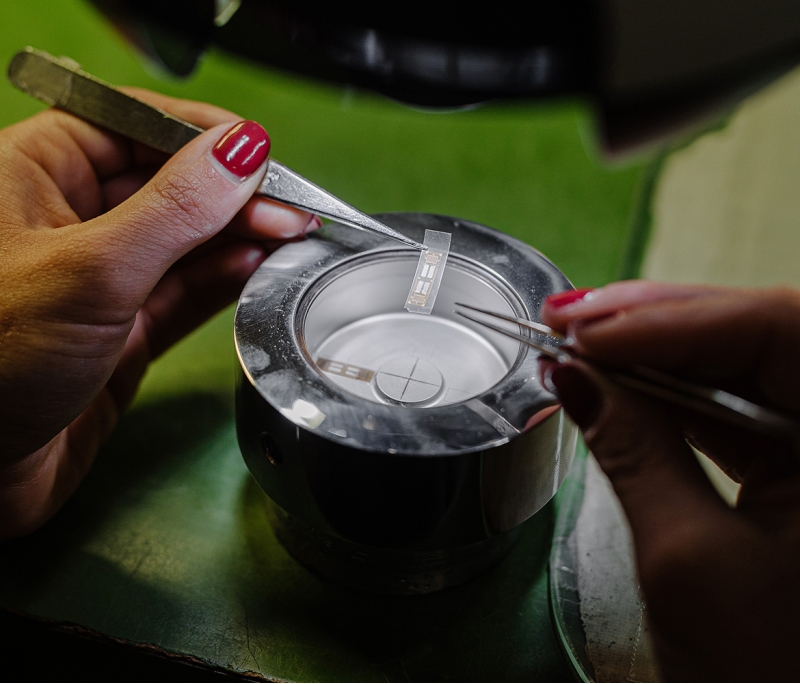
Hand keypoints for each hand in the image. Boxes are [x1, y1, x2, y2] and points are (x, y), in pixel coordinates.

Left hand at [0, 90, 317, 539]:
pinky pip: (188, 291)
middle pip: (173, 183)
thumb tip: (241, 151)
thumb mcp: (92, 269)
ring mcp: (104, 276)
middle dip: (235, 194)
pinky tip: (259, 265)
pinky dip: (227, 278)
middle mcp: (73, 218)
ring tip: (290, 237)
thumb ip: (175, 209)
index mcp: (38, 172)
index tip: (261, 154)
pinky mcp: (128, 328)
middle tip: (293, 210)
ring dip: (241, 236)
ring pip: (188, 240)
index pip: (136, 126)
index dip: (204, 137)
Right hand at [542, 281, 799, 680]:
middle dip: (656, 321)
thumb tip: (575, 378)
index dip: (675, 319)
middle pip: (757, 336)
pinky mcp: (796, 466)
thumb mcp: (686, 559)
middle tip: (570, 318)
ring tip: (578, 340)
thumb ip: (631, 452)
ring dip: (653, 350)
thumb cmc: (766, 676)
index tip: (586, 329)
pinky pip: (731, 407)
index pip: (778, 333)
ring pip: (738, 366)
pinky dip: (668, 392)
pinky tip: (616, 379)